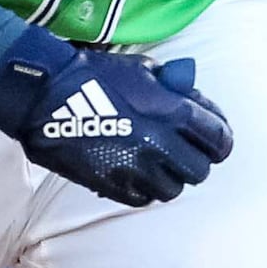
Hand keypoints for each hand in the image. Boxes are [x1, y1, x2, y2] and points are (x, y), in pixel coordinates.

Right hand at [0, 30, 233, 206]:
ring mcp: (136, 168)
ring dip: (169, 176)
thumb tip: (195, 100)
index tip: (211, 139)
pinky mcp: (113, 185)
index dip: (219, 139)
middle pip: (199, 170)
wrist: (47, 95)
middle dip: (194, 160)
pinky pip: (144, 198)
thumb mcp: (144, 69)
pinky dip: (144, 187)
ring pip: (173, 189)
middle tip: (181, 151)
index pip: (219, 139)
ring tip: (155, 162)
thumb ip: (175, 89)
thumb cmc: (96, 75)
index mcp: (172, 112)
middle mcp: (160, 144)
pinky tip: (134, 171)